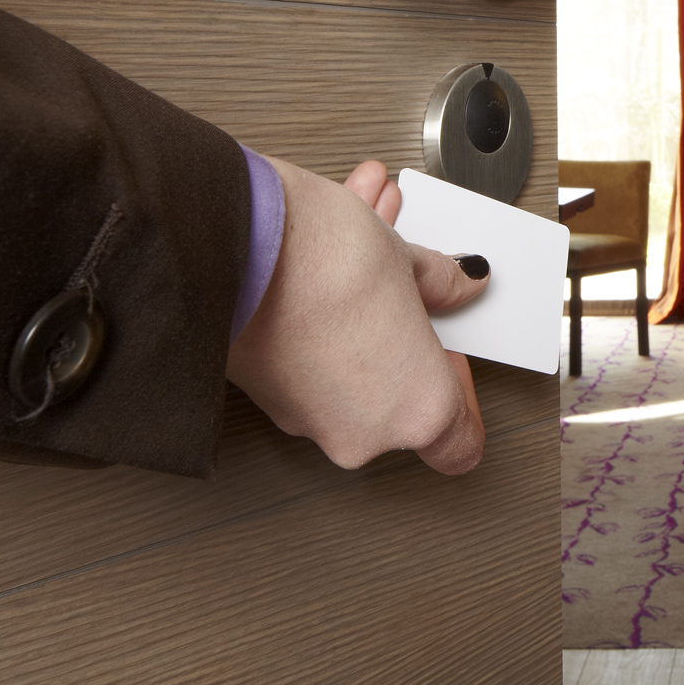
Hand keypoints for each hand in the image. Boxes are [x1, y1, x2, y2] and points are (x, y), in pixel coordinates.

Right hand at [226, 157, 487, 472]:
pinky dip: (319, 318)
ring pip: (352, 367)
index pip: (459, 442)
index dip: (459, 390)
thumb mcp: (405, 260)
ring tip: (364, 243)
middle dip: (405, 329)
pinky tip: (324, 258)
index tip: (452, 351)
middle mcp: (361, 434)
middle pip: (400, 392)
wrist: (223, 252)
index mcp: (417, 412)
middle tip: (406, 283)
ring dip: (361, 312)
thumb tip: (457, 283)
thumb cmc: (318, 263)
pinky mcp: (263, 397)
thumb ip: (440, 283)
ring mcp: (307, 420)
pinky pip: (311, 359)